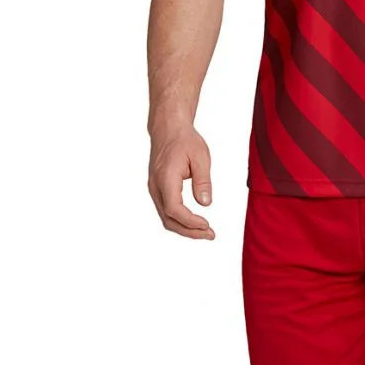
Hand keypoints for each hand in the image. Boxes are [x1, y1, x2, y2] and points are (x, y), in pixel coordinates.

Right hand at [148, 125, 214, 239]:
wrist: (168, 129)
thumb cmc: (185, 140)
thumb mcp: (201, 157)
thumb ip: (202, 181)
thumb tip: (205, 204)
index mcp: (165, 178)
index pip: (174, 209)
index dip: (190, 222)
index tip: (207, 225)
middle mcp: (155, 187)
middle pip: (168, 219)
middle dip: (189, 231)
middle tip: (210, 235)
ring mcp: (154, 189)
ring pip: (166, 218)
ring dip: (185, 228)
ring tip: (205, 232)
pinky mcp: (158, 190)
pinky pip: (166, 210)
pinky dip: (179, 220)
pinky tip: (194, 222)